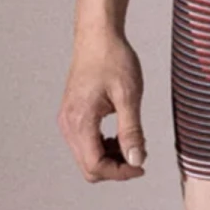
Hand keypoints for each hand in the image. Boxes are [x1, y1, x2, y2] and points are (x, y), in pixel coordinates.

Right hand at [57, 30, 147, 182]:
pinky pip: (86, 143)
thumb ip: (132, 130)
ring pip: (86, 157)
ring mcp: (68, 120)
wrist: (98, 36)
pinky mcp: (72, 115)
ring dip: (111, 157)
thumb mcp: (128, 95)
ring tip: (134, 141)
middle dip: (116, 167)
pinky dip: (104, 146)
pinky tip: (121, 134)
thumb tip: (136, 160)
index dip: (120, 172)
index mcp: (80, 121)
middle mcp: (68, 125)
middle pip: (89, 167)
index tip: (142, 165)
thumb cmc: (113, 59)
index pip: (95, 166)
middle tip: (140, 154)